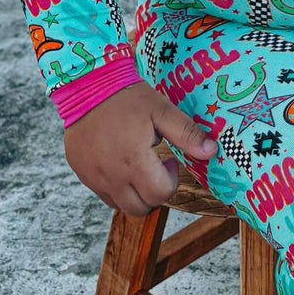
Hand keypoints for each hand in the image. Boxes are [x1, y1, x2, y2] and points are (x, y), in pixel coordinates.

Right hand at [64, 80, 216, 214]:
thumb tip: (211, 151)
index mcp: (134, 160)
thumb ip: (187, 133)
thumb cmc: (126, 97)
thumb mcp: (161, 110)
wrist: (86, 86)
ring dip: (135, 194)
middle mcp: (112, 175)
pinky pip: (104, 195)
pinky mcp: (82, 174)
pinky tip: (119, 165)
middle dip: (154, 193)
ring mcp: (94, 177)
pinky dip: (116, 189)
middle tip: (154, 168)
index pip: (160, 194)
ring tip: (137, 167)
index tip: (168, 160)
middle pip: (141, 208)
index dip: (171, 180)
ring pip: (121, 206)